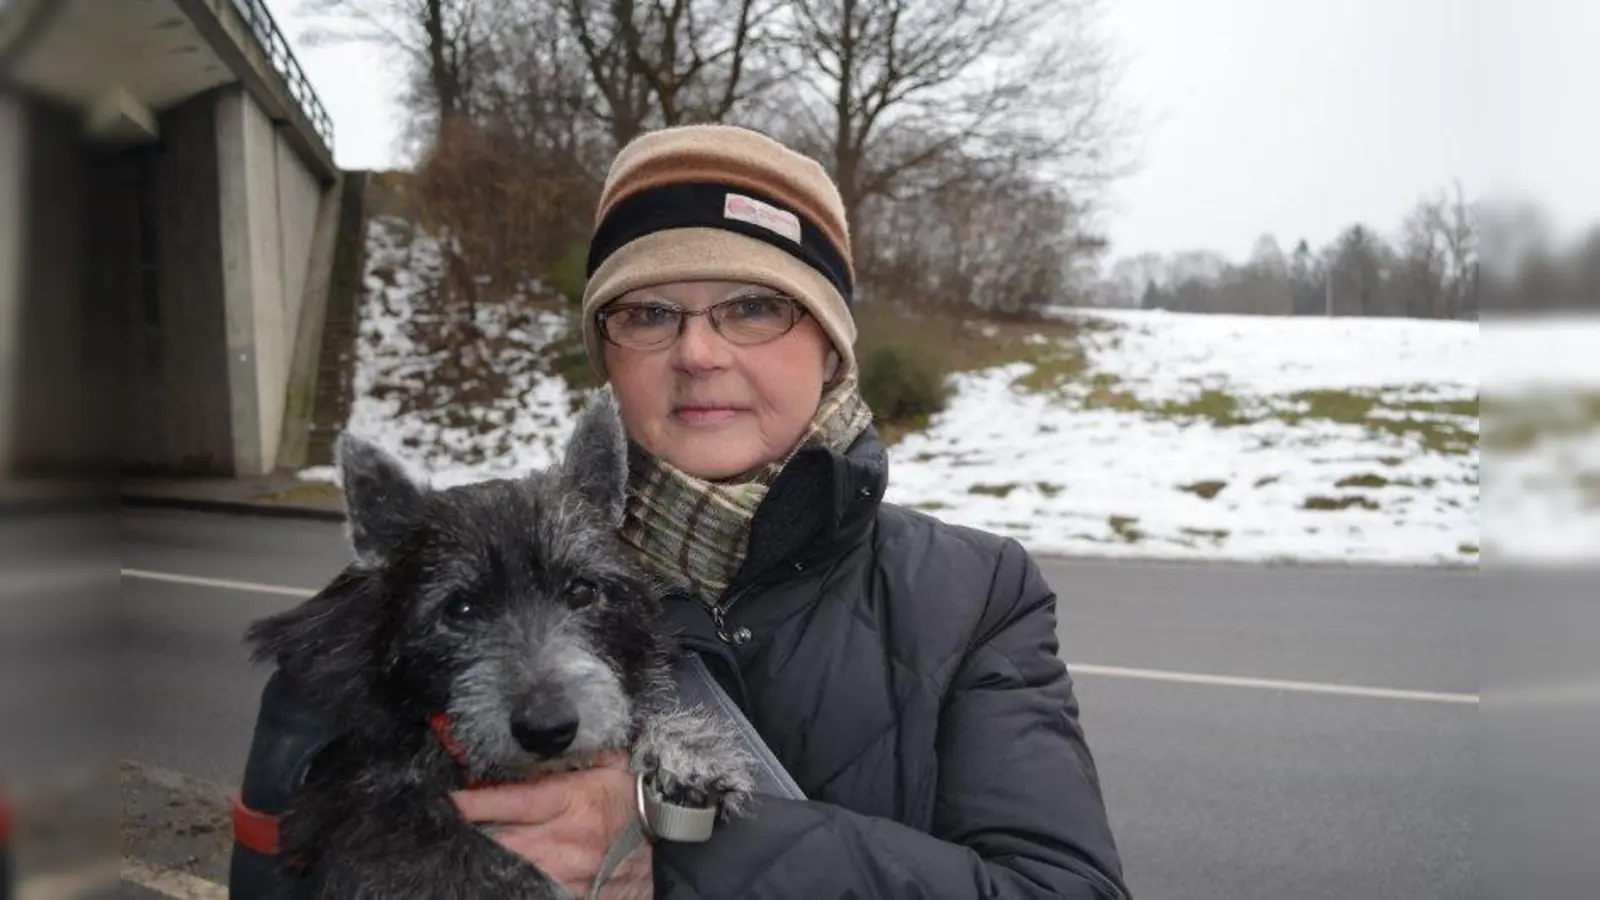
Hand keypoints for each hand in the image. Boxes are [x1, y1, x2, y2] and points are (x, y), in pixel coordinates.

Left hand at [452, 750, 652, 899]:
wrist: (672, 828)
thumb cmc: (634, 790)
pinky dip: (518, 884)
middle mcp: (567, 838)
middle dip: (473, 839)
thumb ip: (573, 750)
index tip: (449, 801)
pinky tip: (499, 878)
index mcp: (573, 799)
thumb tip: (539, 734)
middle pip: (505, 843)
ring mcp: (572, 871)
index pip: (514, 800)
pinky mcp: (579, 892)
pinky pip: (540, 891)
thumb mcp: (607, 760)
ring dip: (490, 864)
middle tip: (445, 833)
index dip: (476, 802)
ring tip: (465, 856)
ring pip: (517, 872)